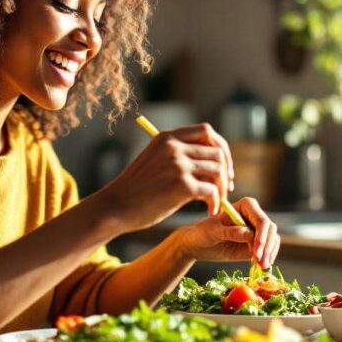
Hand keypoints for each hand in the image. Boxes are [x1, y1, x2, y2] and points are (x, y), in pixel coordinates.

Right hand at [97, 123, 233, 232]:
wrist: (115, 207)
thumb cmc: (136, 189)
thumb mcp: (155, 161)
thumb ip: (178, 155)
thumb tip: (214, 162)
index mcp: (167, 137)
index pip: (207, 131)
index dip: (220, 148)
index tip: (222, 166)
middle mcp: (173, 147)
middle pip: (217, 152)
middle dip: (226, 171)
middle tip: (225, 188)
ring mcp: (177, 165)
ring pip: (218, 171)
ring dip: (222, 189)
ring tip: (216, 202)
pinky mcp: (181, 185)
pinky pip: (211, 191)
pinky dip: (216, 203)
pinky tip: (209, 210)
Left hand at [173, 197, 279, 269]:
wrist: (199, 244)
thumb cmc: (203, 232)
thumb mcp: (213, 231)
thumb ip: (230, 232)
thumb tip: (249, 233)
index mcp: (246, 206)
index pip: (260, 219)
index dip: (262, 234)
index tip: (256, 250)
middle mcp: (254, 215)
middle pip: (270, 229)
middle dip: (266, 246)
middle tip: (260, 261)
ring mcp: (257, 230)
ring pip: (272, 239)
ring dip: (269, 253)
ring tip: (262, 266)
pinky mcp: (257, 243)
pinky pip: (269, 248)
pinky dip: (268, 257)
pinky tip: (262, 266)